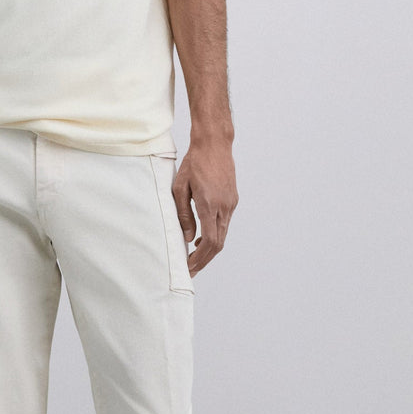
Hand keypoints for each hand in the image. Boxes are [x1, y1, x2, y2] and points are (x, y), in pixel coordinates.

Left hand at [174, 139, 237, 276]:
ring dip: (209, 248)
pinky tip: (201, 237)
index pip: (210, 241)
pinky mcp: (233, 200)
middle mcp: (224, 206)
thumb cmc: (194, 163)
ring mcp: (231, 203)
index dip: (201, 258)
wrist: (214, 144)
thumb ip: (184, 214)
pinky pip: (224, 223)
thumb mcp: (180, 188)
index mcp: (210, 204)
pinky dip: (215, 235)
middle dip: (204, 259)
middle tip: (191, 269)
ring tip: (194, 256)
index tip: (190, 266)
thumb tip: (188, 238)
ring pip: (223, 234)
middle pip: (218, 243)